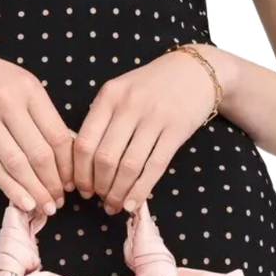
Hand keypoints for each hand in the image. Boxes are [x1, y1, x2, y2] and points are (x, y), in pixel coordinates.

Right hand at [0, 33, 74, 215]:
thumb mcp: (19, 84)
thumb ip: (40, 114)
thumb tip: (66, 152)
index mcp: (29, 88)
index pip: (58, 135)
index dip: (67, 166)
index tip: (72, 184)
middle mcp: (8, 100)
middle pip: (39, 153)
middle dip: (53, 184)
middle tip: (59, 202)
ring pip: (16, 163)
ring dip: (34, 191)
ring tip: (45, 208)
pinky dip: (10, 188)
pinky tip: (23, 202)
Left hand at [72, 44, 234, 213]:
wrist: (195, 70)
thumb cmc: (152, 86)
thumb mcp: (120, 92)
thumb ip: (102, 120)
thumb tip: (83, 164)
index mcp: (109, 96)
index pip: (84, 142)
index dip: (80, 173)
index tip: (81, 189)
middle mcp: (129, 105)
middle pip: (105, 158)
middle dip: (98, 186)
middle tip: (99, 199)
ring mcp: (154, 117)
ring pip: (128, 167)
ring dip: (118, 193)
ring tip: (114, 205)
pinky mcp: (176, 130)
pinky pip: (154, 167)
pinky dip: (140, 191)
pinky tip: (132, 204)